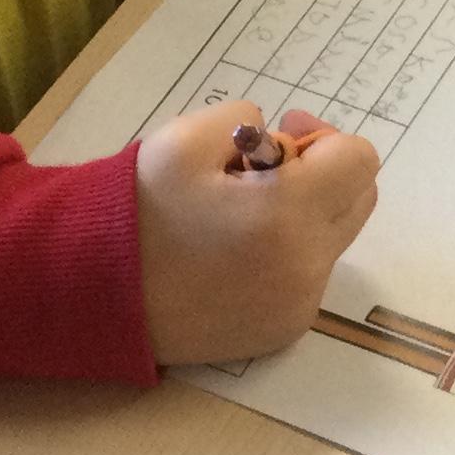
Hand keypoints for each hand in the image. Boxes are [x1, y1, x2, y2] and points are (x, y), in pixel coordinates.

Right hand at [134, 99, 377, 366]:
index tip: (281, 137)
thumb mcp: (186, 138)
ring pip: (334, 239)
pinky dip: (289, 256)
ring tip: (241, 214)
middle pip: (358, 200)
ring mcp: (296, 306)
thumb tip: (284, 143)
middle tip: (265, 167)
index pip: (359, 160)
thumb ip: (248, 121)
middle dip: (322, 174)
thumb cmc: (139, 210)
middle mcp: (305, 267)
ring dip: (306, 216)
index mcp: (288, 214)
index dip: (323, 138)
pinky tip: (236, 254)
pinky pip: (310, 278)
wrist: (95, 291)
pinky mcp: (281, 333)